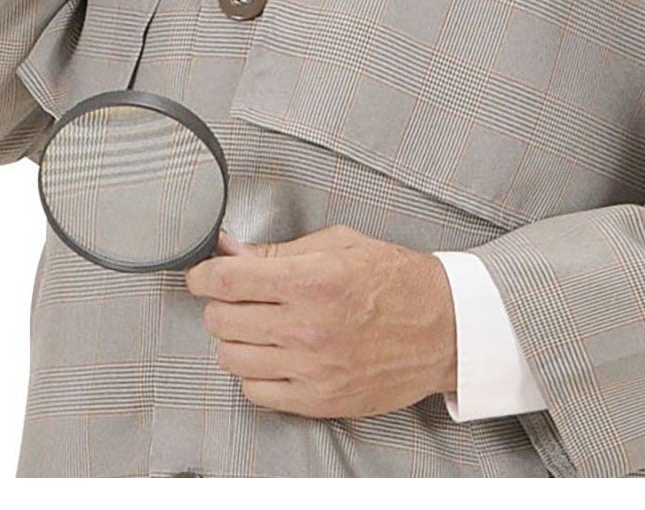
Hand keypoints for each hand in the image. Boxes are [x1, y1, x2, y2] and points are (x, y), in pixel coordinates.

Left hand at [185, 225, 457, 418]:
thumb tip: (230, 250)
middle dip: (220, 304)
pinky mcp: (318, 399)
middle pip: (222, 320)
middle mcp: (307, 327)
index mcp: (313, 280)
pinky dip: (254, 373)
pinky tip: (272, 354)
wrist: (443, 328)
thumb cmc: (396, 279)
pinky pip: (256, 391)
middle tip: (236, 296)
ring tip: (255, 326)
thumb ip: (280, 251)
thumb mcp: (340, 244)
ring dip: (234, 340)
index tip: (201, 275)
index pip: (227, 280)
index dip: (203, 275)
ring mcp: (311, 369)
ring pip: (231, 359)